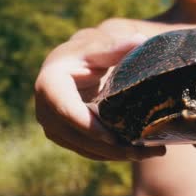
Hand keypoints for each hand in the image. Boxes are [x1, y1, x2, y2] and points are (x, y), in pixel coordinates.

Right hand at [34, 29, 165, 160]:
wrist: (74, 65)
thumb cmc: (87, 52)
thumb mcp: (98, 47)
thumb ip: (116, 46)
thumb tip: (139, 40)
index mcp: (49, 84)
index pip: (67, 110)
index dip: (88, 126)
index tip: (113, 138)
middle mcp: (45, 110)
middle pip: (78, 136)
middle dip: (111, 147)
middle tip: (144, 151)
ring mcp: (53, 127)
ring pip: (85, 148)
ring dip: (116, 155)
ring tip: (150, 153)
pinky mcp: (65, 138)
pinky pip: (88, 150)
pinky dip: (111, 154)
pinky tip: (137, 152)